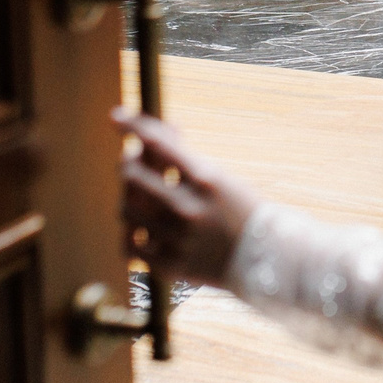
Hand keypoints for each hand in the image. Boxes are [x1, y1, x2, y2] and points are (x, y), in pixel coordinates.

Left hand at [115, 109, 258, 286]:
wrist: (267, 258)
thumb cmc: (239, 209)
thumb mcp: (218, 176)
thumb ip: (183, 157)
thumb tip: (149, 135)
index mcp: (206, 179)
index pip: (160, 144)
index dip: (133, 126)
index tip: (116, 116)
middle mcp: (189, 208)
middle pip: (133, 177)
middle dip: (127, 165)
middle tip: (130, 162)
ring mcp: (178, 239)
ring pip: (126, 211)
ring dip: (128, 200)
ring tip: (140, 199)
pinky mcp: (170, 266)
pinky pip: (130, 246)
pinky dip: (131, 234)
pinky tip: (139, 229)